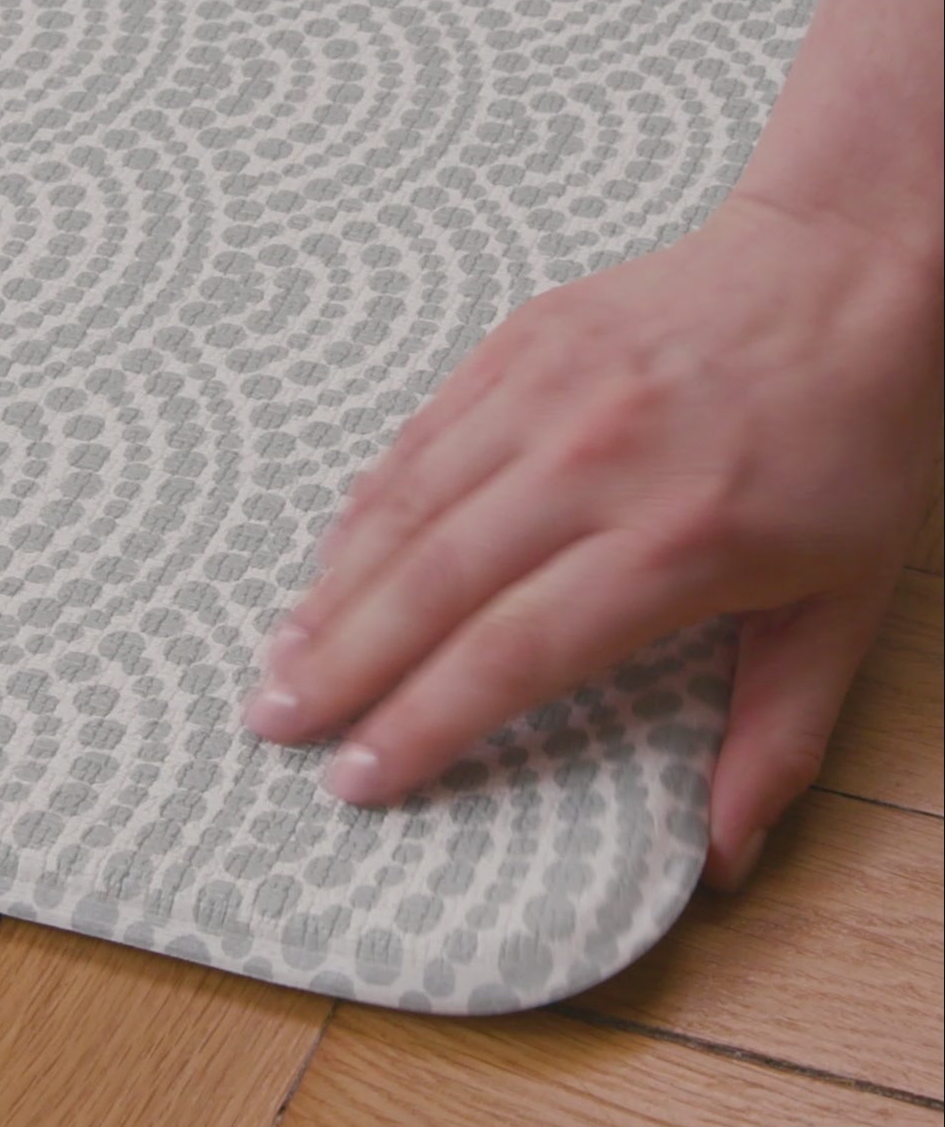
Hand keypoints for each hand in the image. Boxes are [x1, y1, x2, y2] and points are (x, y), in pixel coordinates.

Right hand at [242, 193, 941, 887]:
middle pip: (436, 583)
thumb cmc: (853, 439)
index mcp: (677, 540)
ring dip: (335, 588)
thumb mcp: (849, 604)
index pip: (515, 652)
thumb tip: (725, 860)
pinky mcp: (521, 340)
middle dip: (345, 665)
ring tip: (282, 656)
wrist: (842, 266)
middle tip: (273, 724)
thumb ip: (780, 735)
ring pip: (408, 504)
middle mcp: (595, 462)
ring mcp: (548, 389)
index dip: (425, 724)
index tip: (359, 779)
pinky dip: (367, 503)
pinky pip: (421, 434)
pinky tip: (331, 557)